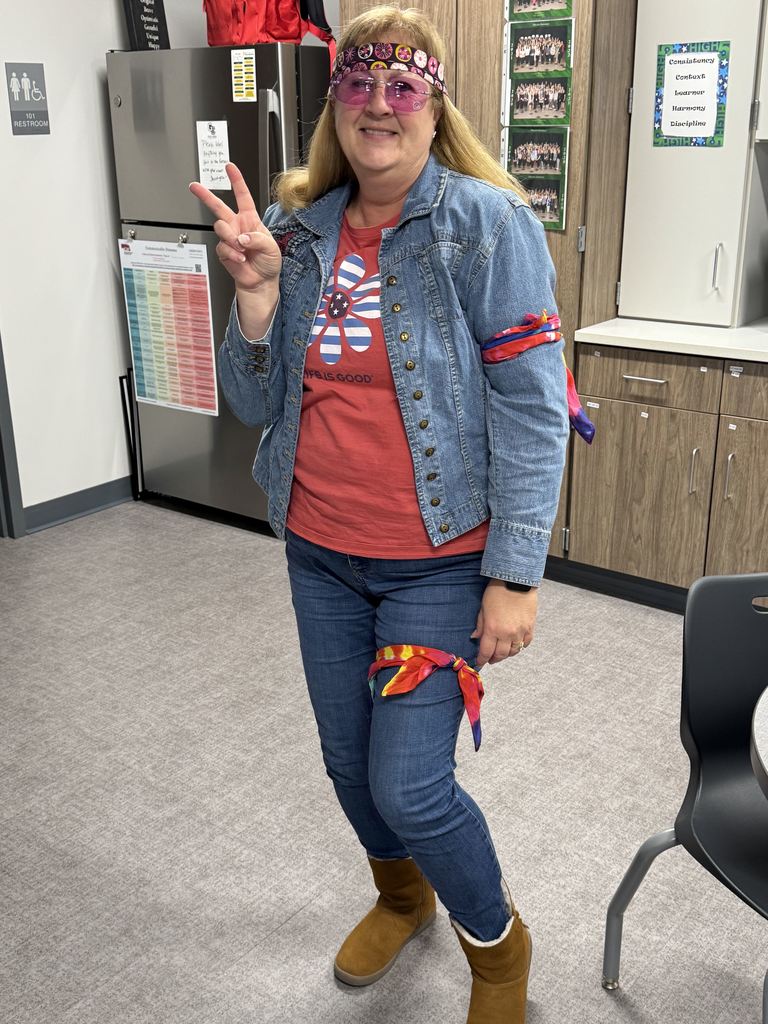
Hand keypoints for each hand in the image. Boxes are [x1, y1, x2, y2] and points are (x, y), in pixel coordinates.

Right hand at [188, 163, 281, 293]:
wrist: (261, 281)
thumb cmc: (268, 263)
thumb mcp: (271, 247)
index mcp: (250, 219)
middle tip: (194, 187)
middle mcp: (237, 226)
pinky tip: (241, 259)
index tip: (229, 167)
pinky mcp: (223, 251)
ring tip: (241, 248)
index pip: (242, 196)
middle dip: (205, 195)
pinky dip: (233, 254)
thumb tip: (241, 237)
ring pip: (220, 227)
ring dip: (230, 237)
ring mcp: (229, 238)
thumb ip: (257, 239)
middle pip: (218, 206)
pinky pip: (222, 247)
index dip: (236, 181)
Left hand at [471, 580, 536, 668]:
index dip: (482, 659)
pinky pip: (526, 643)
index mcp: (493, 629)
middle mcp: (507, 633)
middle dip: (494, 659)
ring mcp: (520, 631)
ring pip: (514, 651)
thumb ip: (480, 625)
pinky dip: (520, 647)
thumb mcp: (483, 607)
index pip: (486, 651)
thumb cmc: (497, 591)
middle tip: (490, 659)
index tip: (480, 662)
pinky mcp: (530, 627)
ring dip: (507, 654)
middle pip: (501, 654)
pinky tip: (515, 646)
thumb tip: (475, 637)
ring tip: (502, 653)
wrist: (516, 580)